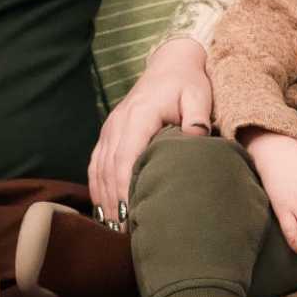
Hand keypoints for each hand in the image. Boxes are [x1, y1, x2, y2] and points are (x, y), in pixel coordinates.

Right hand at [92, 37, 215, 220]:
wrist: (171, 65)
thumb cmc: (189, 83)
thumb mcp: (199, 95)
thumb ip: (197, 117)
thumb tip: (194, 137)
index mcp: (138, 116)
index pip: (126, 158)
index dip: (125, 187)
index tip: (129, 213)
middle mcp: (118, 124)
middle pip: (110, 169)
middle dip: (114, 202)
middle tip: (123, 232)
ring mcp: (110, 129)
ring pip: (100, 169)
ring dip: (104, 199)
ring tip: (113, 228)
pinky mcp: (109, 134)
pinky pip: (96, 164)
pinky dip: (97, 187)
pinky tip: (104, 209)